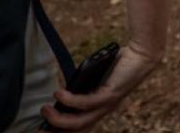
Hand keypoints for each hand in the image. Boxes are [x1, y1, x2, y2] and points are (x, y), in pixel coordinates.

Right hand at [38, 44, 161, 131]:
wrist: (142, 54)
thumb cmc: (119, 65)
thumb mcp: (95, 77)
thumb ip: (82, 86)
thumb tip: (61, 92)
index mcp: (100, 108)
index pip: (79, 128)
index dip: (62, 132)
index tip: (43, 130)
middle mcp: (104, 110)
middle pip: (78, 130)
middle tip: (38, 130)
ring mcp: (108, 104)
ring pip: (80, 121)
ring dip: (59, 118)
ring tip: (45, 109)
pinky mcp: (111, 94)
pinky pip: (87, 103)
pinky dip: (70, 101)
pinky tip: (58, 93)